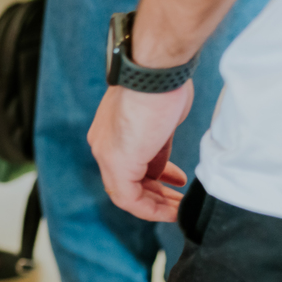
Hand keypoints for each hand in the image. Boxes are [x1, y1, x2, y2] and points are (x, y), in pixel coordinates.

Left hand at [88, 82, 193, 221]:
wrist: (155, 71)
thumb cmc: (161, 85)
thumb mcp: (160, 120)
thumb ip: (156, 144)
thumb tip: (160, 162)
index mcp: (109, 133)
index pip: (126, 166)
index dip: (152, 180)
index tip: (174, 184)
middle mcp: (103, 145)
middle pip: (125, 182)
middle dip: (155, 194)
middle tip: (178, 201)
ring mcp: (107, 155)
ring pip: (126, 193)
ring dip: (155, 204)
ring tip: (177, 209)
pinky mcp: (117, 163)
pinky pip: (129, 198)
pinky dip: (150, 208)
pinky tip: (171, 210)